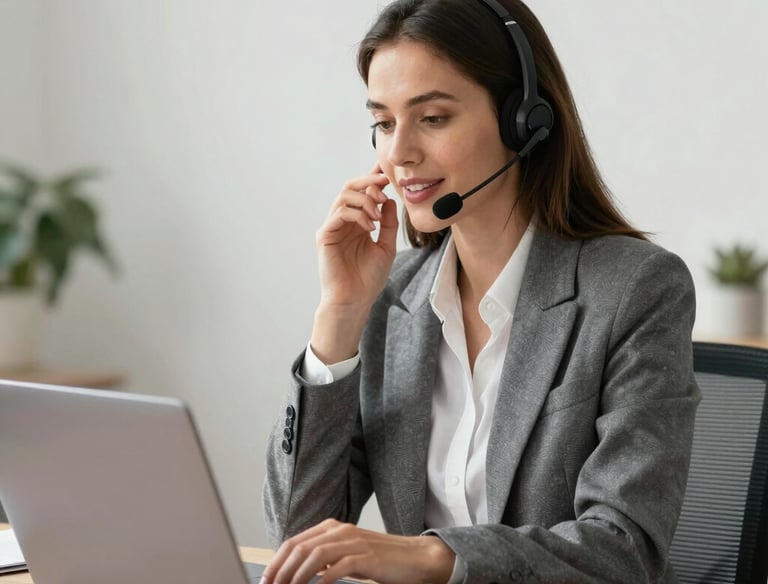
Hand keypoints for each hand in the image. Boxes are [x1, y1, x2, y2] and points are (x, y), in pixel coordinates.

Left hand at [261, 519, 455, 583]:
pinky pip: (340, 566)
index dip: (276, 561)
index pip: (295, 542)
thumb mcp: (347, 556)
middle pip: (301, 547)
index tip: (266, 580)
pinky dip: (324, 578)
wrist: (416, 558)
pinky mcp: (368, 556)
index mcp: (332, 528)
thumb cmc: (380, 560)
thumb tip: (296, 572)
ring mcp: (354, 542)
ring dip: (297, 575)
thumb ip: (325, 558)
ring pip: (316, 555)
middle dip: (281, 570)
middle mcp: (341, 530)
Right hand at [317, 165, 396, 307]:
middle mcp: (342, 221)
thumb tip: (389, 200)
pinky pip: (339, 214)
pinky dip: (357, 215)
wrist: (354, 300)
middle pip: (350, 187)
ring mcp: (332, 227)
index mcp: (356, 222)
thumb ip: (388, 223)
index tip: (386, 171)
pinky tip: (369, 226)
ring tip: (378, 215)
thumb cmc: (368, 278)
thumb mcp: (386, 246)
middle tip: (384, 184)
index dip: (372, 179)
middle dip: (368, 182)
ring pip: (344, 197)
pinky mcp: (324, 236)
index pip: (362, 193)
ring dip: (365, 200)